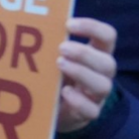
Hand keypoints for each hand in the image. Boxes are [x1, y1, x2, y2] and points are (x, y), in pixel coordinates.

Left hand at [56, 18, 117, 132]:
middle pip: (108, 63)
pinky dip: (78, 100)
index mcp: (97, 54)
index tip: (68, 24)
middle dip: (85, 54)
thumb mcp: (57, 56)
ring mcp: (97, 96)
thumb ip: (53, 42)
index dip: (93, 28)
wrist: (57, 109)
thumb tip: (30, 24)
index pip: (107, 36)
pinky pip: (91, 110)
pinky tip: (63, 91)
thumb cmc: (57, 74)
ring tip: (59, 64)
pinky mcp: (88, 114)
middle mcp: (102, 75)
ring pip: (103, 86)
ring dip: (81, 73)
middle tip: (61, 48)